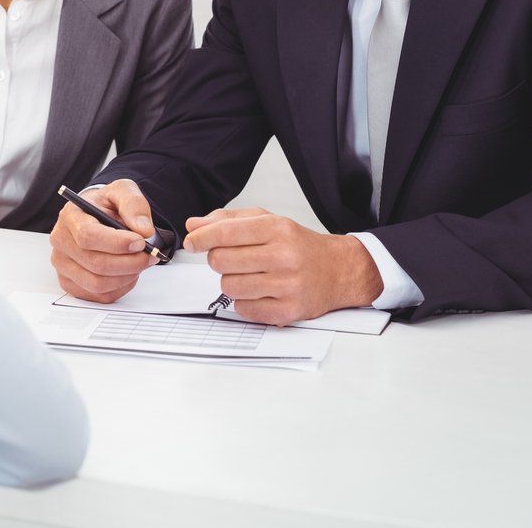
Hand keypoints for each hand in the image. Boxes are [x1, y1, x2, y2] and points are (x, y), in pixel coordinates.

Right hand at [48, 179, 157, 302]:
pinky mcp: (70, 283)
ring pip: (98, 283)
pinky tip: (127, 272)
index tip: (141, 242)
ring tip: (139, 263)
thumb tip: (143, 230)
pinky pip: (99, 295)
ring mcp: (63, 265)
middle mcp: (61, 241)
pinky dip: (120, 287)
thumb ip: (134, 205)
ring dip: (126, 276)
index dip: (117, 243)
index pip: (88, 236)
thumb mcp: (123, 192)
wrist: (97, 216)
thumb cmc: (107, 205)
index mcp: (70, 215)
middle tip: (150, 256)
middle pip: (95, 264)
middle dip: (129, 263)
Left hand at [182, 208, 382, 325]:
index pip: (227, 232)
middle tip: (232, 259)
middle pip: (221, 261)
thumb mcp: (269, 221)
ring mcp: (287, 286)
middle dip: (218, 260)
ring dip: (231, 282)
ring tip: (250, 276)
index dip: (201, 237)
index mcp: (277, 229)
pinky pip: (244, 310)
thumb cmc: (299, 245)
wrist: (340, 270)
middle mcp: (284, 256)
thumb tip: (194, 224)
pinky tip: (260, 293)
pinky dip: (245, 303)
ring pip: (229, 287)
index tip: (191, 242)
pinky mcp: (289, 311)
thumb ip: (229, 220)